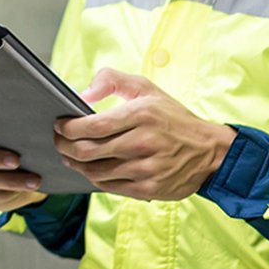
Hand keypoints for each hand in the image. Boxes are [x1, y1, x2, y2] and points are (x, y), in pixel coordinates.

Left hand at [51, 68, 235, 200]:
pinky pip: (109, 186)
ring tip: (71, 156)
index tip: (58, 126)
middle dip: (64, 147)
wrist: (209, 151)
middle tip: (59, 142)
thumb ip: (112, 80)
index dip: (67, 129)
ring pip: (94, 172)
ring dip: (76, 165)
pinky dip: (94, 178)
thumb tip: (83, 94)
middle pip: (87, 151)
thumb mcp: (147, 88)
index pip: (92, 126)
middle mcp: (143, 143)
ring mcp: (146, 169)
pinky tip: (92, 168)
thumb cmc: (173, 118)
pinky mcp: (148, 188)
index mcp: (141, 115)